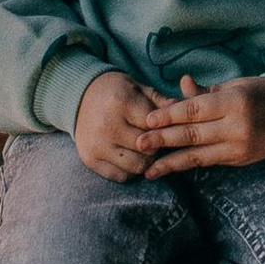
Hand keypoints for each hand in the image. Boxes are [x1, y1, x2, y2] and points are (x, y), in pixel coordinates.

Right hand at [72, 69, 188, 179]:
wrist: (79, 97)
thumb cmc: (116, 91)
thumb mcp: (138, 88)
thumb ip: (161, 101)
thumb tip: (185, 111)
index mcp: (122, 102)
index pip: (155, 126)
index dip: (165, 129)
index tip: (167, 127)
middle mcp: (107, 125)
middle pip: (148, 149)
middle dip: (158, 146)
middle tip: (158, 140)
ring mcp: (97, 145)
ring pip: (137, 166)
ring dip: (146, 160)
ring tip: (145, 149)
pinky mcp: (90, 160)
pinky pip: (120, 176)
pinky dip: (130, 170)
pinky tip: (130, 156)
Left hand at [131, 73, 264, 169]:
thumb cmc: (260, 94)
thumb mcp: (235, 85)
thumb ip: (207, 92)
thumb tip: (182, 85)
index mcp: (234, 102)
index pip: (195, 110)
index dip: (170, 116)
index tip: (148, 120)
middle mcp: (236, 126)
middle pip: (192, 134)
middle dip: (163, 140)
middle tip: (139, 144)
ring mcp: (238, 146)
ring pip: (198, 155)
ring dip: (171, 162)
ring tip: (149, 169)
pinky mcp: (239, 160)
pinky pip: (208, 162)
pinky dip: (188, 165)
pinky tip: (171, 168)